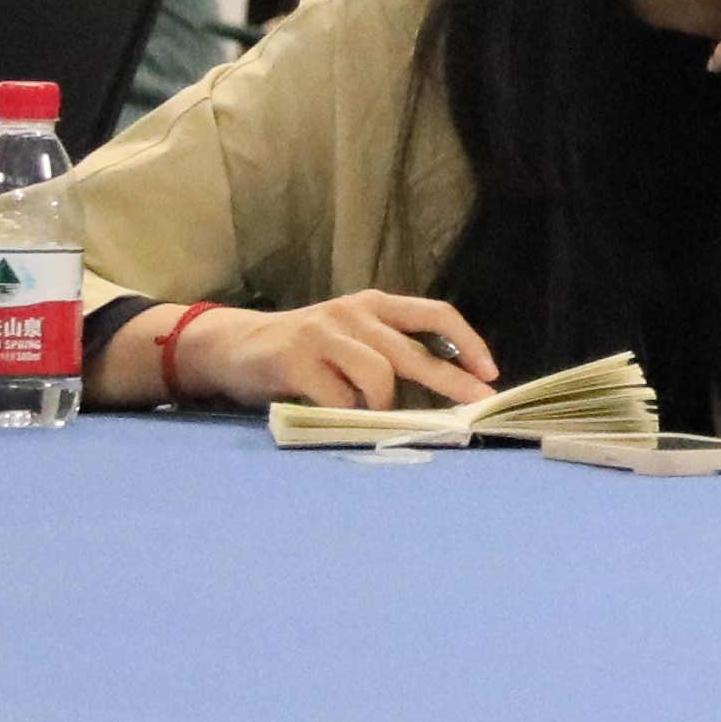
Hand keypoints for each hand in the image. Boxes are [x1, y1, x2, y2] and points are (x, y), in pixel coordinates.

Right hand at [132, 290, 499, 412]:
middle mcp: (353, 314)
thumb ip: (389, 354)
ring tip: (367, 414)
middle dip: (451, 383)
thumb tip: (448, 388)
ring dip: (382, 405)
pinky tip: (335, 415)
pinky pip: (338, 398)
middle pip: (413, 352)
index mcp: (374, 306)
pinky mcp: (295, 360)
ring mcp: (323, 334)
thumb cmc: (304, 351)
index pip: (435, 314)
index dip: (467, 342)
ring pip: (379, 376)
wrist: (231, 346)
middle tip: (478, 407)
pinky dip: (345, 415)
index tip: (490, 372)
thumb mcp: (351, 339)